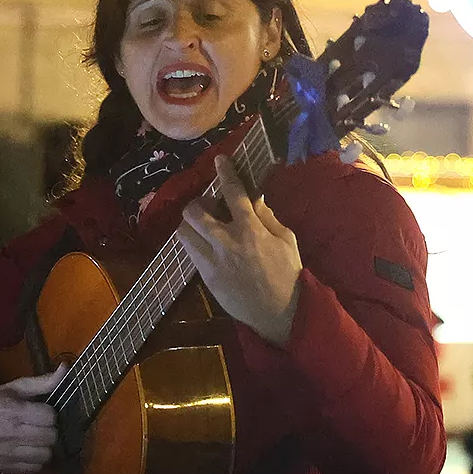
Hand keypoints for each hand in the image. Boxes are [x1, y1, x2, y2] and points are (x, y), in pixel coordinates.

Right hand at [0, 365, 67, 473]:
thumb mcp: (15, 388)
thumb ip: (42, 382)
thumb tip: (65, 369)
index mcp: (9, 409)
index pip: (49, 417)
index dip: (49, 413)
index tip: (41, 411)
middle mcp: (6, 433)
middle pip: (50, 437)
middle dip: (49, 429)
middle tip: (39, 425)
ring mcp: (4, 453)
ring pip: (46, 455)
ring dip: (44, 446)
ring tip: (35, 438)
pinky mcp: (4, 467)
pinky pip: (35, 468)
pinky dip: (35, 459)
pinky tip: (27, 448)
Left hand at [178, 154, 304, 342]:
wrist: (280, 313)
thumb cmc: (288, 273)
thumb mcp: (286, 239)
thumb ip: (266, 216)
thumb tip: (253, 197)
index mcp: (251, 230)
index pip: (233, 193)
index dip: (225, 173)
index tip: (220, 160)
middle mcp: (227, 242)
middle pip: (194, 212)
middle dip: (198, 203)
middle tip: (209, 206)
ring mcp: (213, 261)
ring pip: (184, 232)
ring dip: (191, 224)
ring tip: (204, 226)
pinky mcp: (206, 277)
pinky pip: (190, 253)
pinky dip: (195, 243)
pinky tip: (208, 245)